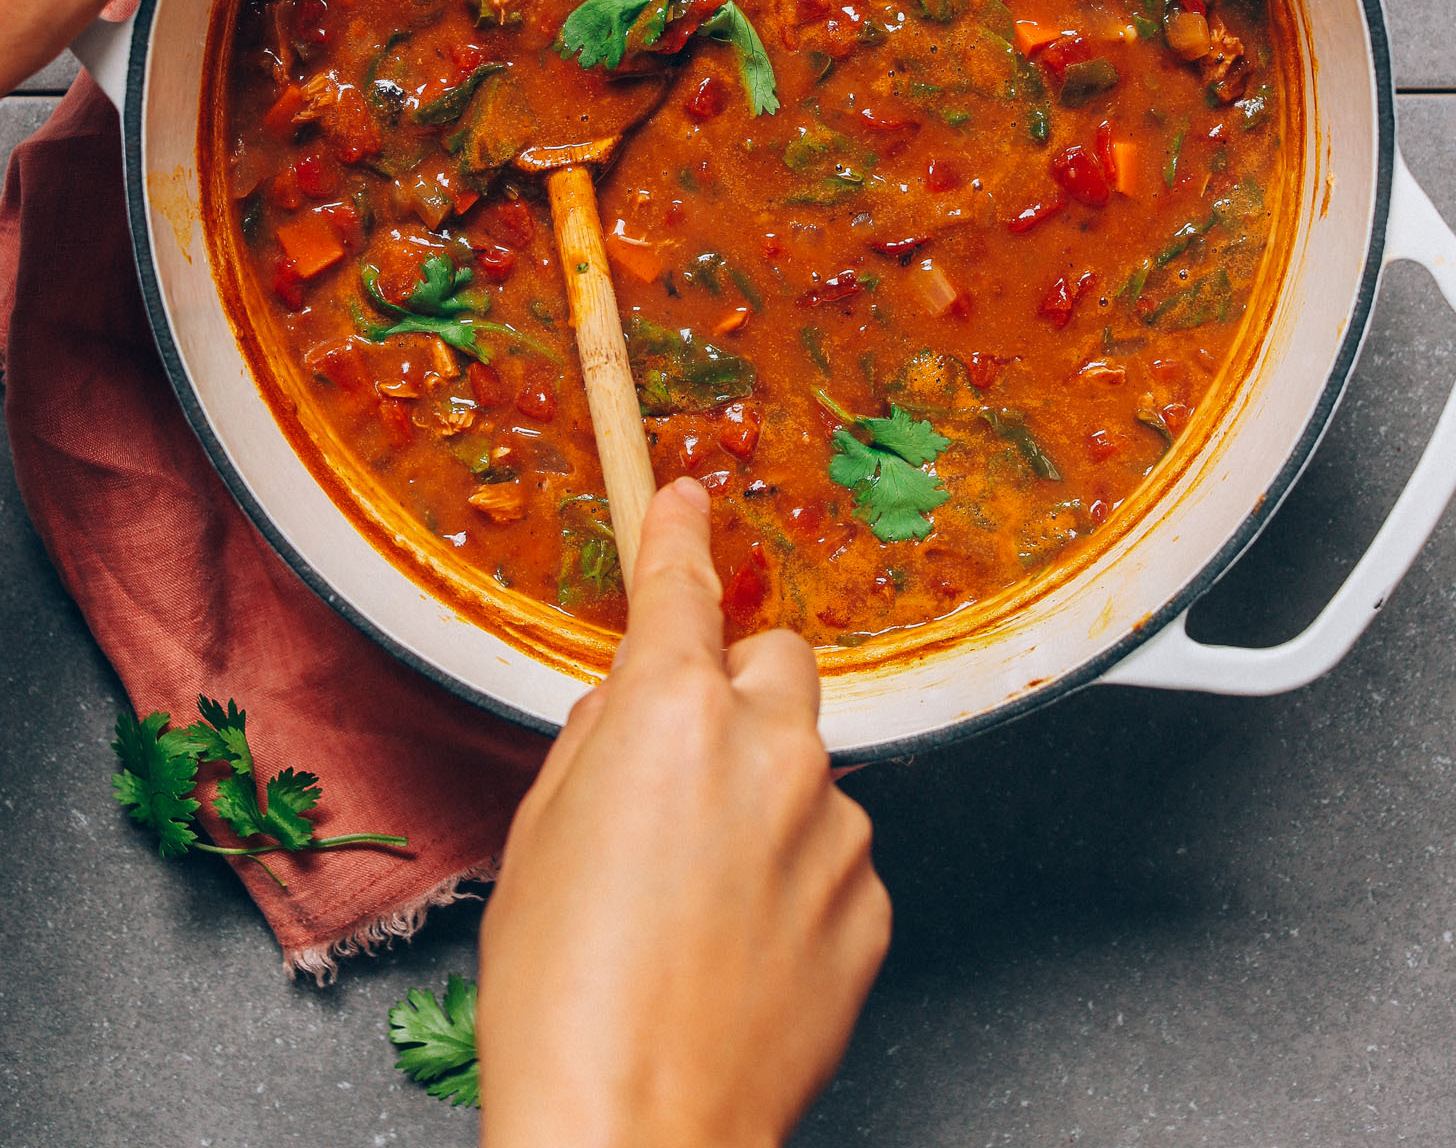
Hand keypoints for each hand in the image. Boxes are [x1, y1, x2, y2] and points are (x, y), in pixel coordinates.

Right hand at [477, 477, 889, 1147]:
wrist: (634, 1132)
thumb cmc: (562, 994)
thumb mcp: (540, 832)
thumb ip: (599, 741)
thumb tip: (630, 707)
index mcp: (673, 711)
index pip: (684, 587)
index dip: (682, 534)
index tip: (691, 502)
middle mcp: (771, 749)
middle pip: (777, 663)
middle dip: (738, 690)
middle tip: (684, 763)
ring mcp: (832, 829)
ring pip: (807, 767)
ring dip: (765, 796)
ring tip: (698, 898)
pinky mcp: (869, 905)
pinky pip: (833, 854)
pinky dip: (796, 875)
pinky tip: (740, 945)